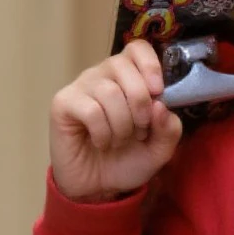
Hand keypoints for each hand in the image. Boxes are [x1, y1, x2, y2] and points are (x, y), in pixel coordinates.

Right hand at [50, 41, 182, 200]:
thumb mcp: (160, 148)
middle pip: (125, 67)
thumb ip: (169, 128)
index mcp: (129, 77)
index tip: (158, 92)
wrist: (99, 186)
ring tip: (119, 141)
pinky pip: (91, 109)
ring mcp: (82, 87)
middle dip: (140, 105)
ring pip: (110, 91)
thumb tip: (161, 106)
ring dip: (122, 124)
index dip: (150, 65)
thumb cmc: (128, 159)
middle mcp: (103, 75)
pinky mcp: (64, 103)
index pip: (138, 48)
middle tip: (140, 131)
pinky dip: (103, 132)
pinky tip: (101, 143)